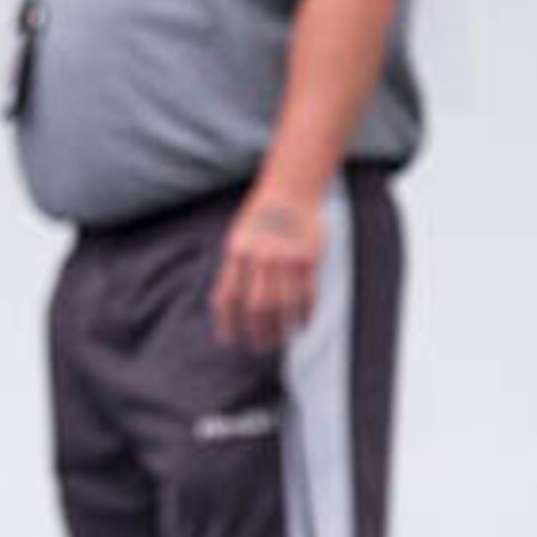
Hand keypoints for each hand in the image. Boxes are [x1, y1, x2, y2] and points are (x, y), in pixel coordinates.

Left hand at [211, 187, 324, 349]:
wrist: (290, 189)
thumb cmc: (261, 217)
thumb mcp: (239, 237)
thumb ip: (235, 268)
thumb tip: (231, 306)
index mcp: (237, 252)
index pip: (227, 296)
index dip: (227, 322)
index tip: (229, 340)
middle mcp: (260, 257)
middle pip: (257, 307)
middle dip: (257, 332)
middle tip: (258, 347)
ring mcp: (286, 258)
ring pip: (284, 305)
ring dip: (282, 329)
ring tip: (280, 340)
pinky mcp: (309, 259)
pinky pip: (307, 295)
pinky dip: (304, 314)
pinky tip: (301, 325)